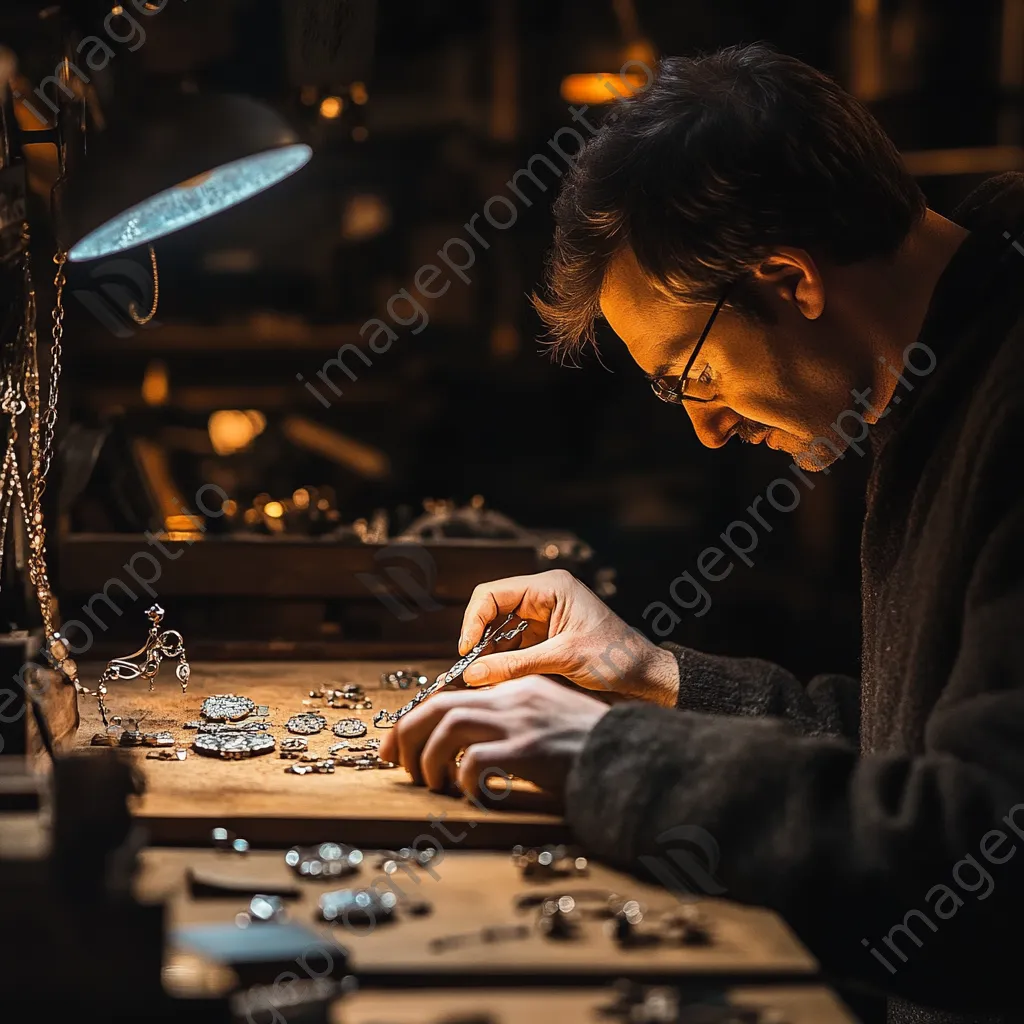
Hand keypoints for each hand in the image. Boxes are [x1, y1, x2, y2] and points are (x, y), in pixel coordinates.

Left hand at [377, 675, 609, 803]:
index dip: (418, 719)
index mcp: (518, 688)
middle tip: (395, 762)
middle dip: (406, 733)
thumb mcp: (550, 720)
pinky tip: (466, 794)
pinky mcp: (529, 751)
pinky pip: (474, 761)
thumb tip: (471, 744)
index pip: (453, 695)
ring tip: (429, 783)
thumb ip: (515, 720)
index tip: (401, 744)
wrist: (632, 755)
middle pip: (439, 705)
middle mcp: (515, 698)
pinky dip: (460, 779)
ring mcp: (522, 722)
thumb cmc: (592, 747)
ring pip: (448, 727)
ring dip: (427, 758)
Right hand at [457, 569, 678, 705]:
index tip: (466, 650)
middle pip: (493, 611)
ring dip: (490, 653)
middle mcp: (544, 596)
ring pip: (500, 631)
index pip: (493, 594)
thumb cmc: (616, 657)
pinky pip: (513, 645)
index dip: (473, 621)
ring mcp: (544, 617)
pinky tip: (498, 679)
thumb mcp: (562, 659)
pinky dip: (503, 662)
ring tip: (482, 679)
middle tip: (470, 669)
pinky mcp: (546, 637)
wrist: (646, 675)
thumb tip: (473, 673)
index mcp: (550, 587)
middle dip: (479, 639)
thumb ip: (514, 665)